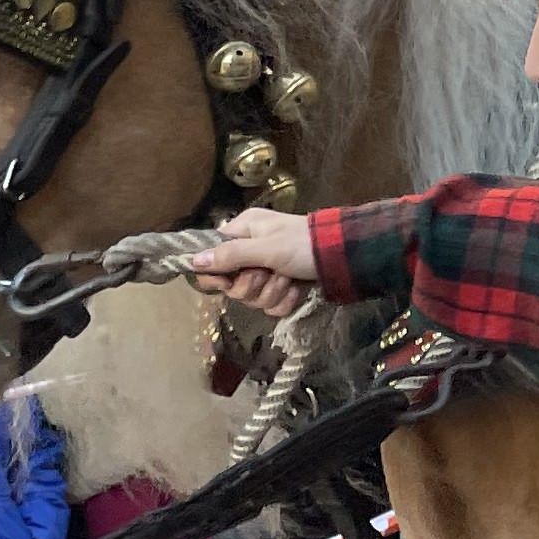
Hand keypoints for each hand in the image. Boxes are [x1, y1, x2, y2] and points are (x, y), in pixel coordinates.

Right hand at [189, 206, 321, 314]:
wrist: (344, 258)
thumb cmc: (304, 245)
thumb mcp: (266, 248)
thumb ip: (231, 255)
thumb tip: (193, 261)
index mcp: (244, 232)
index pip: (211, 258)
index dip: (217, 275)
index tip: (227, 281)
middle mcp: (252, 250)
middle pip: (232, 285)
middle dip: (253, 285)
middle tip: (269, 274)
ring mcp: (268, 271)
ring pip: (252, 298)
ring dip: (272, 293)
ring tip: (288, 279)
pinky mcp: (283, 288)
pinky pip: (271, 306)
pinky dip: (285, 301)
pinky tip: (297, 290)